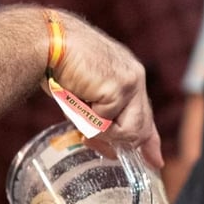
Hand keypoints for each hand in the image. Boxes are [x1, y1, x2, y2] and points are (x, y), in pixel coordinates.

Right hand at [48, 11, 163, 170]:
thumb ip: (101, 120)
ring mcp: (131, 82)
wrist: (48, 42)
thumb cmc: (58, 65)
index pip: (145, 115)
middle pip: (140, 129)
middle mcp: (135, 77)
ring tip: (79, 108)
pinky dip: (87, 117)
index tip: (154, 161)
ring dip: (100, 130)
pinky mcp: (120, 87)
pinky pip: (106, 123)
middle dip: (113, 140)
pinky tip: (77, 96)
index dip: (149, 141)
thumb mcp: (84, 97)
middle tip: (86, 136)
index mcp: (128, 76)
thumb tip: (112, 153)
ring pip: (127, 131)